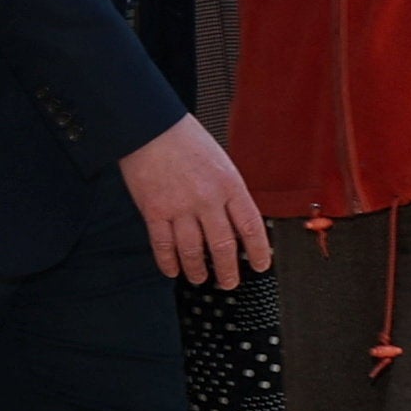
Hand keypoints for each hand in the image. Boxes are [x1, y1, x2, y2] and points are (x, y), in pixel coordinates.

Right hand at [121, 114, 271, 288]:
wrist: (150, 128)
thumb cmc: (186, 140)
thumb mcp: (221, 163)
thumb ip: (229, 192)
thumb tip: (235, 220)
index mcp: (229, 186)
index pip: (251, 227)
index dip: (259, 252)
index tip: (260, 266)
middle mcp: (207, 200)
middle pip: (223, 246)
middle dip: (228, 270)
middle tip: (229, 282)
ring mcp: (180, 208)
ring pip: (193, 251)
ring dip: (197, 270)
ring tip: (199, 278)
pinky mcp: (154, 211)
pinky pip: (163, 244)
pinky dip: (168, 261)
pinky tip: (172, 269)